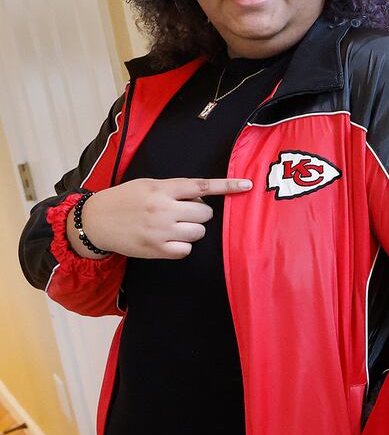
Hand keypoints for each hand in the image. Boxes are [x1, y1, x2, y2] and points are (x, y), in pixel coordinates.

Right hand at [75, 177, 251, 259]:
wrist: (94, 222)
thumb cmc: (123, 200)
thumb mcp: (146, 185)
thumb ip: (174, 188)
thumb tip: (202, 197)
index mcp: (161, 189)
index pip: (201, 186)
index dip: (227, 186)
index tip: (247, 185)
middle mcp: (162, 209)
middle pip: (205, 212)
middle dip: (199, 213)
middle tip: (182, 213)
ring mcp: (160, 231)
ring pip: (198, 232)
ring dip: (192, 229)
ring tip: (173, 226)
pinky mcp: (156, 250)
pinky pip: (186, 250)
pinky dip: (182, 246)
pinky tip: (169, 240)